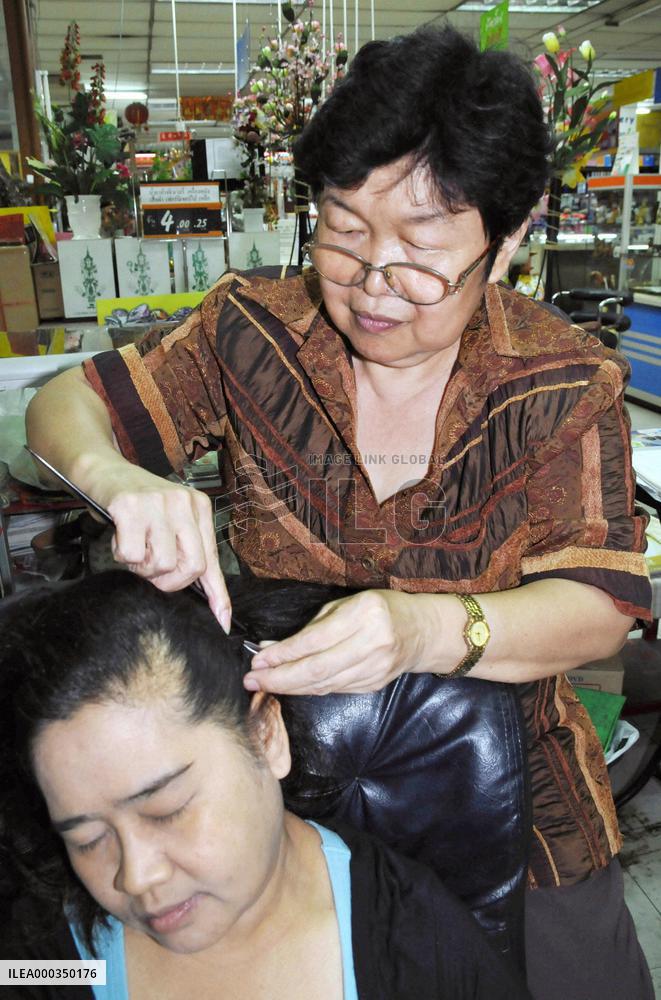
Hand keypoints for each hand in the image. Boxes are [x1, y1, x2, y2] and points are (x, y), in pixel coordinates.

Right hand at [100, 467, 230, 630]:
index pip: (212, 559)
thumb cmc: (136, 503)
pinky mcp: (130, 506)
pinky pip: (131, 554)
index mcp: (199, 508)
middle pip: (192, 566)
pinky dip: (121, 554)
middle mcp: (184, 503)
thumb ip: (185, 550)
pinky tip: (120, 536)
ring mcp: (158, 503)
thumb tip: (204, 595)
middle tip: (150, 571)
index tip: (223, 621)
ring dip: (142, 567)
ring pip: (162, 563)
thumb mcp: (169, 521)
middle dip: (169, 581)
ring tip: (133, 546)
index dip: (218, 594)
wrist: (102, 469)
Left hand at [243, 590, 434, 694]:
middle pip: (316, 669)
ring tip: (263, 685)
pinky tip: (290, 686)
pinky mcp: (374, 684)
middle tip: (251, 680)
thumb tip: (270, 646)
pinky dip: (308, 689)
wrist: (422, 631)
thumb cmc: (380, 609)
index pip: (315, 640)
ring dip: (289, 687)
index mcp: (365, 614)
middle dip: (279, 677)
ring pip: (323, 684)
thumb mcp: (348, 604)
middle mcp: (372, 643)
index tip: (258, 659)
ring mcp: (375, 668)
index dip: (283, 653)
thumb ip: (312, 626)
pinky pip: (333, 689)